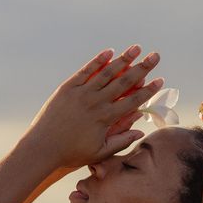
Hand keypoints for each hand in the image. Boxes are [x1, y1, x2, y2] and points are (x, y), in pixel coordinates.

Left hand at [21, 45, 163, 169]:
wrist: (42, 148)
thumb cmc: (71, 153)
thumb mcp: (99, 152)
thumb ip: (121, 141)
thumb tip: (141, 132)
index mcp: (106, 118)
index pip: (133, 101)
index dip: (148, 90)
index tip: (160, 80)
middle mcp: (96, 102)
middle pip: (124, 82)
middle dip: (142, 68)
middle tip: (156, 56)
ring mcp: (82, 93)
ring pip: (107, 72)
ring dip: (124, 59)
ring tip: (136, 48)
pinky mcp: (68, 88)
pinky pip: (86, 71)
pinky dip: (98, 61)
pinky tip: (109, 52)